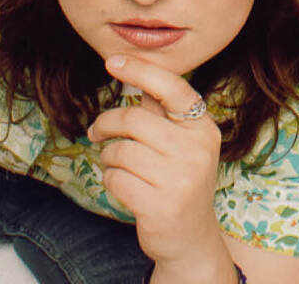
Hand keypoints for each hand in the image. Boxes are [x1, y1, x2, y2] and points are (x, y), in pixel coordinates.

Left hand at [89, 54, 229, 271]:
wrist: (190, 236)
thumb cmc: (178, 181)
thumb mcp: (181, 143)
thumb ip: (161, 112)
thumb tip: (133, 71)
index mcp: (202, 128)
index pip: (173, 89)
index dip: (141, 71)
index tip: (113, 61)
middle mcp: (196, 150)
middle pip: (133, 120)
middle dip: (106, 124)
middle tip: (96, 132)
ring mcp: (180, 179)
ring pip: (120, 151)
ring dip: (108, 157)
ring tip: (116, 165)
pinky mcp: (160, 205)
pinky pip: (115, 179)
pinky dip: (110, 180)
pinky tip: (123, 186)